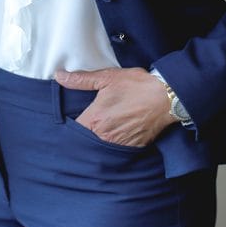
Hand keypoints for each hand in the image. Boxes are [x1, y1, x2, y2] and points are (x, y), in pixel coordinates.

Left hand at [54, 67, 173, 146]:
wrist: (166, 97)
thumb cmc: (137, 86)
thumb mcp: (107, 77)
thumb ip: (81, 79)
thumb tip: (59, 76)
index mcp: (94, 119)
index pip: (72, 130)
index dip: (71, 125)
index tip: (73, 119)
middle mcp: (104, 136)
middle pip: (85, 141)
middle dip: (85, 134)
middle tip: (90, 123)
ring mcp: (119, 145)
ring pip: (101, 147)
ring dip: (99, 140)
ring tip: (105, 128)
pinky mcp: (132, 148)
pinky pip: (117, 150)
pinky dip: (115, 144)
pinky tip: (119, 133)